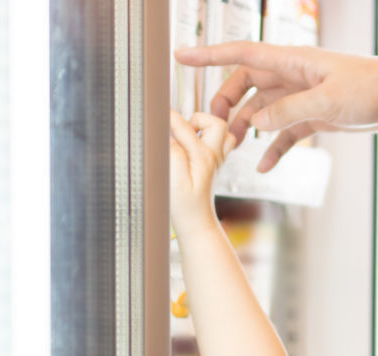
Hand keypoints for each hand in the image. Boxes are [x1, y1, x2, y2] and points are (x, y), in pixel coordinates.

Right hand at [169, 110, 235, 233]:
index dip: (167, 116)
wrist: (196, 222)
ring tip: (188, 137)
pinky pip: (219, 143)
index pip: (184, 126)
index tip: (155, 112)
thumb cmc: (184, 206)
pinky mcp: (214, 165)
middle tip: (179, 130)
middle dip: (195, 119)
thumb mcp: (174, 179)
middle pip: (216, 122)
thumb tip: (170, 135)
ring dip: (205, 128)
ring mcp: (216, 160)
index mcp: (203, 157)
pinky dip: (208, 138)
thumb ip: (173, 153)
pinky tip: (193, 146)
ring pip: (222, 132)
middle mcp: (214, 156)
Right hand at [174, 42, 377, 171]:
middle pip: (246, 84)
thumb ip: (288, 111)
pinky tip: (264, 166)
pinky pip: (286, 131)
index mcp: (293, 61)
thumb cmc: (372, 88)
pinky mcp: (315, 115)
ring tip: (231, 149)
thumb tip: (255, 122)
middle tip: (212, 126)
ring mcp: (303, 96)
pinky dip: (274, 147)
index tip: (181, 56)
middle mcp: (294, 76)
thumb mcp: (328, 102)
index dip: (209, 55)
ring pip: (263, 109)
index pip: (242, 54)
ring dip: (247, 127)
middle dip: (226, 103)